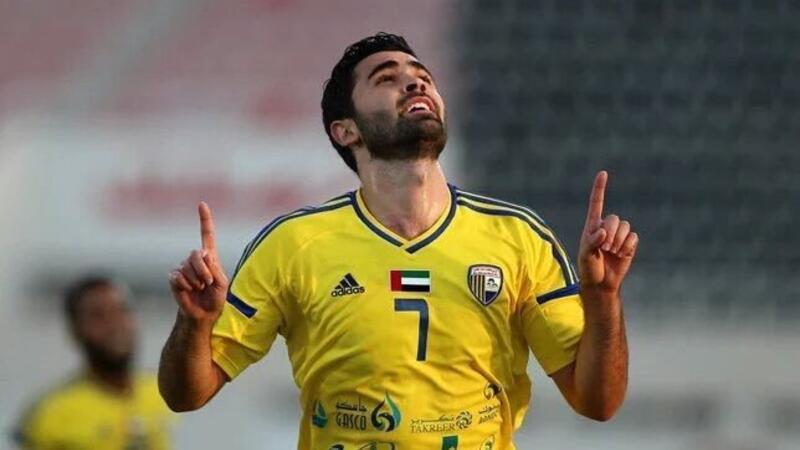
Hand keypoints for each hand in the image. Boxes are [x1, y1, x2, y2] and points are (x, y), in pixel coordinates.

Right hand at [169, 202, 228, 323]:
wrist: (203, 314)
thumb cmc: (215, 298)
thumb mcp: (222, 283)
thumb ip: (215, 268)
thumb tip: (204, 253)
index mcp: (210, 258)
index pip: (207, 235)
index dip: (205, 220)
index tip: (202, 204)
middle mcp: (196, 260)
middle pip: (196, 254)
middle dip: (204, 270)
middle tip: (208, 283)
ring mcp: (183, 267)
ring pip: (187, 266)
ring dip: (196, 280)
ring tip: (199, 288)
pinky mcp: (174, 277)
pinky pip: (178, 276)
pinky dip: (185, 285)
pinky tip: (188, 290)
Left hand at [578, 171, 638, 295]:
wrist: (601, 282)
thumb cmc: (589, 268)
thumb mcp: (585, 255)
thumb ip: (592, 242)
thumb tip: (602, 232)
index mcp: (592, 225)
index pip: (597, 203)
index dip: (600, 188)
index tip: (603, 173)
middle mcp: (606, 227)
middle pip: (614, 218)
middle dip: (611, 233)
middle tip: (604, 247)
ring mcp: (619, 235)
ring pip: (625, 227)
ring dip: (618, 242)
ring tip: (610, 253)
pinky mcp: (629, 243)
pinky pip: (633, 238)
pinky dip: (627, 247)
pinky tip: (620, 255)